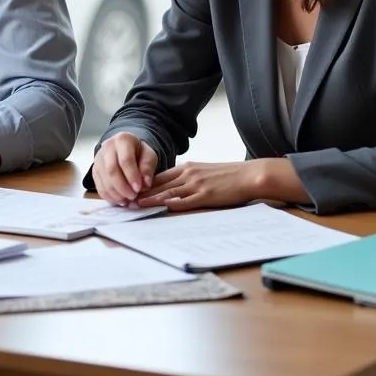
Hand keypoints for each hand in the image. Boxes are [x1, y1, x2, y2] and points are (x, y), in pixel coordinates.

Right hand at [91, 133, 158, 204]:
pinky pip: (99, 186)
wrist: (126, 150)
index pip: (125, 160)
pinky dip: (109, 196)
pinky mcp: (95, 171)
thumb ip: (148, 167)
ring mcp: (98, 159)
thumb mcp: (149, 155)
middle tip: (133, 196)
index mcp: (123, 140)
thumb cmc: (139, 153)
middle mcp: (107, 147)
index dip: (132, 176)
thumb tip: (145, 183)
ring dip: (116, 194)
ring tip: (127, 200)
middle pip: (112, 170)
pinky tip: (120, 200)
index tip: (138, 189)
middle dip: (123, 187)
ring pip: (104, 180)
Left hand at [136, 161, 255, 210]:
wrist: (248, 175)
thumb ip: (189, 177)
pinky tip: (160, 208)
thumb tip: (176, 187)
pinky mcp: (205, 195)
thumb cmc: (228, 175)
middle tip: (126, 199)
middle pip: (160, 184)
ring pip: (168, 192)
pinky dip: (171, 205)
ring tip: (137, 205)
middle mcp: (188, 173)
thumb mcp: (205, 171)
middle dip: (142, 192)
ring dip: (151, 199)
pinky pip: (185, 201)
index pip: (160, 176)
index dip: (144, 184)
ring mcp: (196, 184)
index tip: (131, 190)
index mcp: (187, 167)